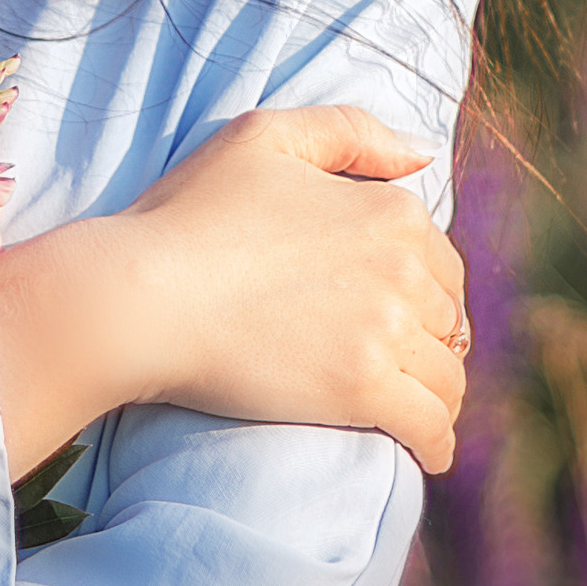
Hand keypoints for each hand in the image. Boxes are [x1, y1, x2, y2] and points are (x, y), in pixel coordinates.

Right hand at [0, 103, 468, 476]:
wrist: (139, 295)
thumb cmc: (187, 215)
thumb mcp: (262, 138)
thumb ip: (350, 133)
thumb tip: (423, 155)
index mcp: (391, 212)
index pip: (441, 263)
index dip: (421, 290)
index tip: (395, 313)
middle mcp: (403, 269)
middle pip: (447, 322)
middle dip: (429, 343)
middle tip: (400, 365)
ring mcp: (384, 331)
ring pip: (447, 378)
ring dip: (438, 396)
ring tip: (417, 410)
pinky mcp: (361, 389)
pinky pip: (429, 426)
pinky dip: (435, 443)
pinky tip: (426, 453)